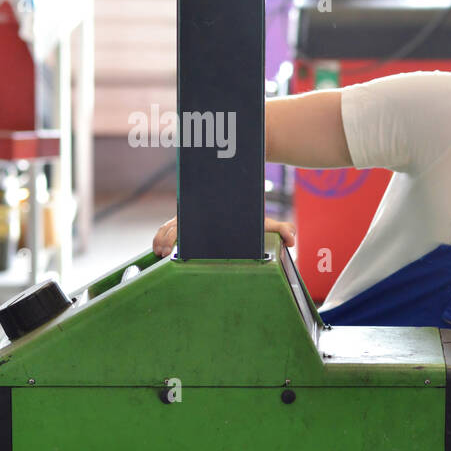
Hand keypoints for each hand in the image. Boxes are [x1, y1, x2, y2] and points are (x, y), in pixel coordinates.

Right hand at [151, 215, 296, 256]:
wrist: (244, 195)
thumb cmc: (253, 216)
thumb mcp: (267, 224)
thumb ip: (283, 230)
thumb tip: (291, 240)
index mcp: (210, 217)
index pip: (189, 226)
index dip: (176, 237)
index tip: (171, 251)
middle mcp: (198, 215)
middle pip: (175, 226)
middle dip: (167, 240)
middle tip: (164, 255)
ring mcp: (190, 217)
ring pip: (169, 226)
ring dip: (161, 239)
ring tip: (159, 254)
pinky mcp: (185, 220)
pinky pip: (168, 226)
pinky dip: (161, 236)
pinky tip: (159, 250)